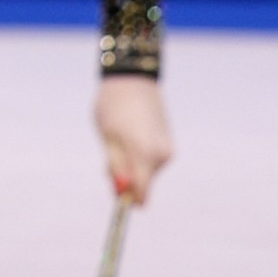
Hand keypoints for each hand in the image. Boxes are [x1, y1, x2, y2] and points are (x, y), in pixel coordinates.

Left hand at [97, 75, 174, 205]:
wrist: (133, 79)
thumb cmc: (113, 107)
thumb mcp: (108, 138)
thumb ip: (116, 166)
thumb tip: (122, 193)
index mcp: (145, 154)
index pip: (141, 193)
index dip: (125, 198)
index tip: (112, 189)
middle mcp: (161, 156)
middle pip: (142, 185)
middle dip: (124, 179)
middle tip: (108, 158)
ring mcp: (168, 150)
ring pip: (146, 173)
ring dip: (131, 166)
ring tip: (118, 140)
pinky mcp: (169, 145)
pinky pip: (152, 162)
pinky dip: (140, 157)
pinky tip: (130, 137)